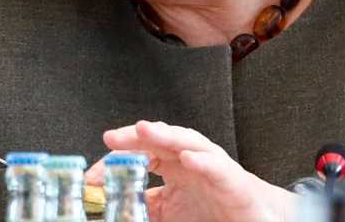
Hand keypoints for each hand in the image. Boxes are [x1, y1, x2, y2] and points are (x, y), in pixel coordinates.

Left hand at [85, 120, 294, 221]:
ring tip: (143, 131)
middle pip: (157, 139)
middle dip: (133, 136)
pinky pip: (215, 166)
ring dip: (164, 134)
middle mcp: (187, 157)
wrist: (252, 217)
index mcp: (169, 164)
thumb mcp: (167, 211)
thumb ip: (142, 206)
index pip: (137, 154)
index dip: (114, 162)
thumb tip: (109, 207)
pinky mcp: (231, 178)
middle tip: (111, 138)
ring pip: (185, 141)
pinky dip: (202, 160)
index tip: (92, 179)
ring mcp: (210, 163)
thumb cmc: (211, 209)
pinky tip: (187, 158)